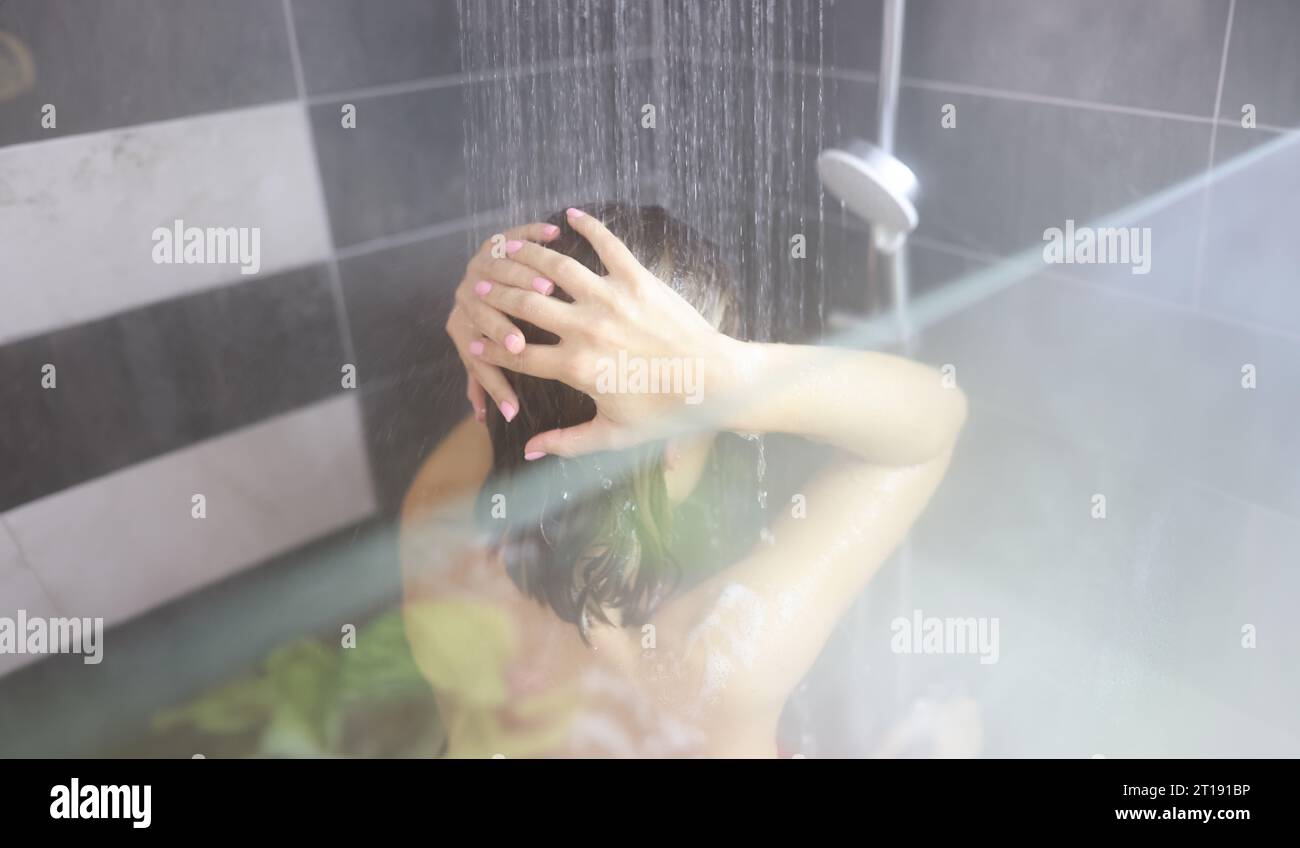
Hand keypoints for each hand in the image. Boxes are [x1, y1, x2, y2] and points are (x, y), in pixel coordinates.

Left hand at [446, 221, 561, 421]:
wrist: (484, 287)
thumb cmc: (491, 334)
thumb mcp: (481, 362)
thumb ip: (486, 386)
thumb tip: (484, 419)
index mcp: (463, 326)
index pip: (475, 350)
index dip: (493, 366)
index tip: (517, 369)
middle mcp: (467, 293)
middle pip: (481, 307)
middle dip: (502, 323)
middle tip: (522, 339)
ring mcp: (479, 264)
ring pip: (497, 269)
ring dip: (520, 279)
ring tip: (546, 289)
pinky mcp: (495, 242)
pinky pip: (512, 235)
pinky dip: (531, 233)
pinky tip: (554, 235)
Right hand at [467, 207, 740, 458]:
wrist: (717, 382)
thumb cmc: (667, 413)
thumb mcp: (614, 435)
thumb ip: (567, 443)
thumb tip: (529, 452)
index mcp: (577, 368)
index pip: (518, 355)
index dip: (490, 348)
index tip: (472, 339)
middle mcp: (587, 329)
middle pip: (525, 305)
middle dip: (495, 295)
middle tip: (477, 286)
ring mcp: (612, 299)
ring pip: (556, 269)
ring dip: (527, 257)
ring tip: (508, 250)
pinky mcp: (638, 279)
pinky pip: (607, 244)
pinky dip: (587, 226)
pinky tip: (569, 216)